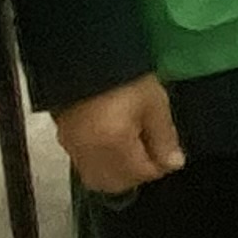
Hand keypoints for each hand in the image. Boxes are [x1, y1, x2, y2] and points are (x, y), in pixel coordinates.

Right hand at [55, 75, 184, 194]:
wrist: (83, 54)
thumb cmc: (125, 77)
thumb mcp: (153, 103)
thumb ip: (164, 137)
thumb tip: (173, 164)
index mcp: (114, 146)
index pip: (142, 174)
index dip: (159, 163)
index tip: (166, 145)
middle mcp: (90, 155)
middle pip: (118, 184)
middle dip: (138, 173)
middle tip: (150, 149)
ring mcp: (73, 149)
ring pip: (99, 179)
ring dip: (119, 173)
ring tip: (132, 146)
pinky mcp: (64, 140)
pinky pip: (85, 166)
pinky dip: (102, 164)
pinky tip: (113, 144)